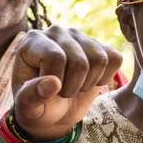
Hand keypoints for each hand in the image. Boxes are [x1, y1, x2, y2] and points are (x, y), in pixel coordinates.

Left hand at [9, 25, 122, 141]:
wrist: (54, 110)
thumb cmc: (37, 107)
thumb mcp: (27, 108)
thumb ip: (30, 97)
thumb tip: (53, 83)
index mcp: (32, 41)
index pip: (55, 58)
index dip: (55, 83)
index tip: (47, 91)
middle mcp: (55, 32)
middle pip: (79, 62)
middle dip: (72, 87)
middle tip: (62, 92)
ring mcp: (79, 36)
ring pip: (99, 60)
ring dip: (89, 83)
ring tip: (74, 86)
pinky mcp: (99, 44)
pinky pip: (115, 58)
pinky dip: (106, 77)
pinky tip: (90, 80)